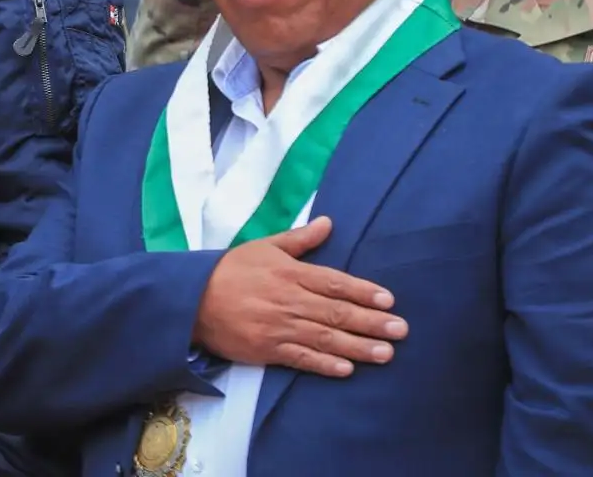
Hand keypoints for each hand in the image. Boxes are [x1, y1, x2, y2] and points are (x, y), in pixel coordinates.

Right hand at [192, 216, 405, 377]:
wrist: (192, 299)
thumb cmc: (231, 270)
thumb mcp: (264, 246)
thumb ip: (299, 239)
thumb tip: (329, 222)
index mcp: (289, 273)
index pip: (334, 282)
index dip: (363, 291)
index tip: (389, 300)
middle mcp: (288, 300)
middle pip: (337, 312)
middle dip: (371, 322)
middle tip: (401, 329)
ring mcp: (278, 327)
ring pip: (326, 338)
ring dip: (358, 347)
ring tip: (386, 353)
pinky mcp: (267, 349)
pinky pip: (301, 359)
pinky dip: (324, 365)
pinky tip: (346, 370)